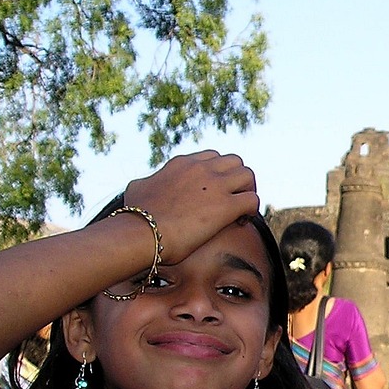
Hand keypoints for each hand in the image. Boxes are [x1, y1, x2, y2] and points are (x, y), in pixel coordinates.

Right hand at [122, 151, 259, 262]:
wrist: (142, 231)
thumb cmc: (136, 216)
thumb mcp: (137, 188)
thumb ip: (148, 181)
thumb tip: (146, 184)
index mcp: (183, 163)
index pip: (212, 157)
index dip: (219, 173)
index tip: (215, 190)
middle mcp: (202, 169)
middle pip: (235, 162)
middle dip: (238, 179)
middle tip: (234, 198)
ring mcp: (216, 185)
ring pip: (248, 176)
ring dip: (248, 191)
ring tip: (240, 210)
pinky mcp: (226, 206)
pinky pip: (253, 200)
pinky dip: (251, 210)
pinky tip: (241, 221)